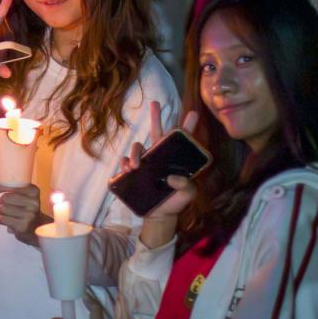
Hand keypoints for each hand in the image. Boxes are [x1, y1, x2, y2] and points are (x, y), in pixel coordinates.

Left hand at [0, 183, 48, 246]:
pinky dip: (1, 220)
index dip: (0, 187)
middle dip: (2, 202)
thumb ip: (14, 189)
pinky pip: (2, 219)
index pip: (13, 187)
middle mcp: (33, 203)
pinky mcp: (22, 227)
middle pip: (5, 198)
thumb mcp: (27, 196)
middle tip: (7, 206)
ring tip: (9, 215)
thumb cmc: (27, 209)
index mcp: (34, 192)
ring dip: (2, 212)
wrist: (38, 228)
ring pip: (2, 209)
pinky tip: (8, 221)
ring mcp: (29, 216)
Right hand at [118, 101, 198, 220]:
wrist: (161, 215)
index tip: (193, 113)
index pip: (182, 140)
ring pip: (138, 147)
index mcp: (175, 158)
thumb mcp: (188, 194)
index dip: (188, 126)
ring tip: (135, 165)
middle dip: (156, 116)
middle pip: (157, 132)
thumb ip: (186, 185)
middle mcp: (159, 156)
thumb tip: (173, 177)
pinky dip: (124, 164)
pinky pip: (124, 163)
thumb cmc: (176, 201)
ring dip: (135, 152)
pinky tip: (126, 170)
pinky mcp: (133, 172)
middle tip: (155, 102)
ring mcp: (145, 163)